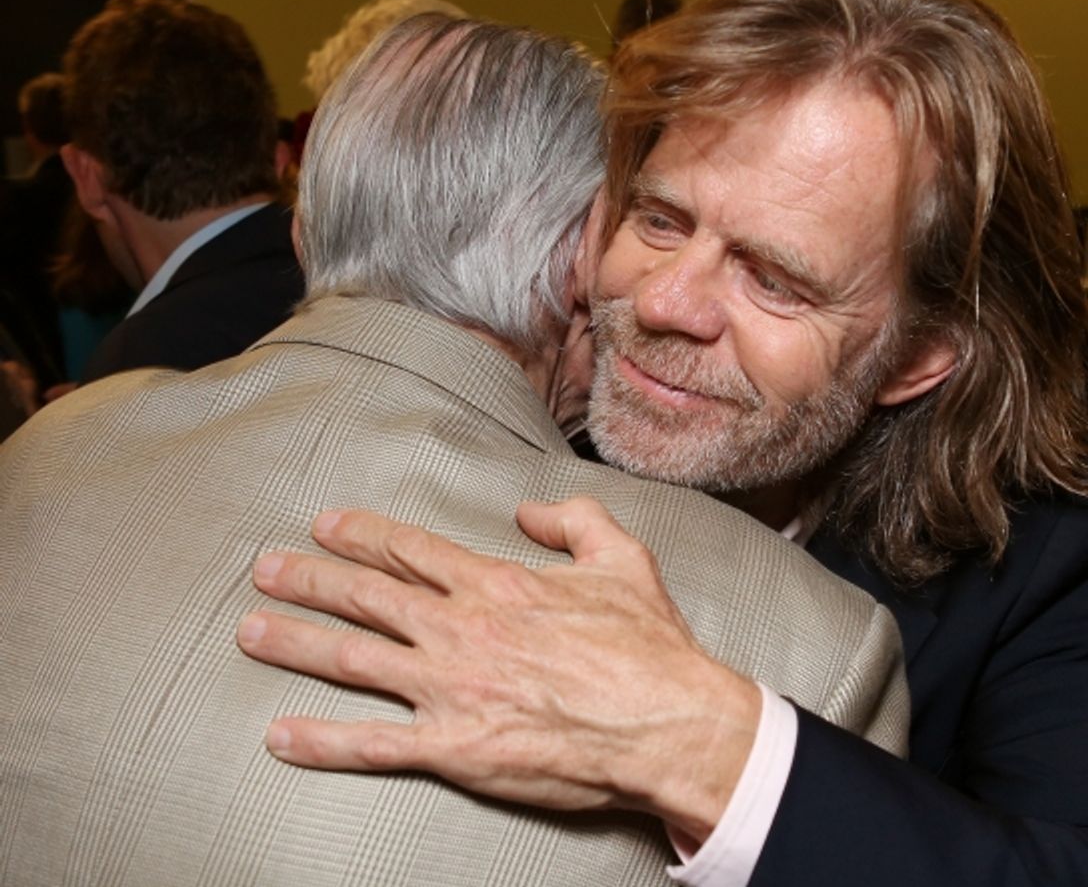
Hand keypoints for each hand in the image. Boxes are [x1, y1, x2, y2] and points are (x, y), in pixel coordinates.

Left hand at [237, 498, 760, 841]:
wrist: (667, 723)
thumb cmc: (648, 647)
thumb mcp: (623, 559)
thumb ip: (574, 520)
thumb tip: (531, 510)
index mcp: (497, 585)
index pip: (412, 551)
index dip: (363, 535)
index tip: (326, 524)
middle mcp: (461, 630)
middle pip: (368, 597)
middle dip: (310, 579)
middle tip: (266, 570)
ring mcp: (451, 689)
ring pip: (355, 660)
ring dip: (298, 644)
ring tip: (251, 632)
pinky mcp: (454, 747)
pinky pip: (373, 744)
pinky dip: (322, 740)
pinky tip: (281, 735)